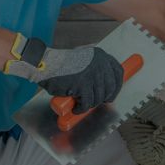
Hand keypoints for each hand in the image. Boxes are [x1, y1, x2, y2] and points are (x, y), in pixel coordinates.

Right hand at [5, 34, 123, 113]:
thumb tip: (106, 83)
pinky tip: (75, 108)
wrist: (46, 65)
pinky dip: (81, 109)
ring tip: (81, 103)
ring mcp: (92, 74)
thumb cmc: (61, 64)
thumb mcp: (83, 58)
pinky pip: (87, 103)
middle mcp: (99, 63)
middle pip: (111, 87)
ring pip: (99, 97)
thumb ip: (95, 65)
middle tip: (97, 102)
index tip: (112, 94)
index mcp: (101, 55)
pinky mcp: (83, 85)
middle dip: (105, 98)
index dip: (117, 86)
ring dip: (90, 104)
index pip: (118, 72)